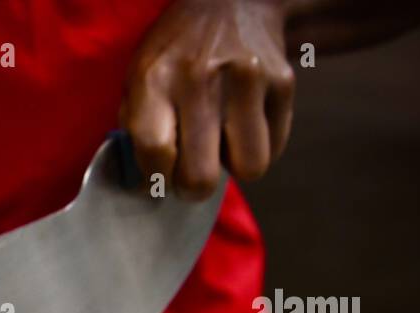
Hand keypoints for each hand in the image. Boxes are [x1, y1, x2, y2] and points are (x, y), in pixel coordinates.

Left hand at [121, 0, 294, 197]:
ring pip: (249, 168)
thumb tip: (143, 184)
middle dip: (194, 187)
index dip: (157, 179)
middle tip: (191, 173)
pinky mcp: (283, 82)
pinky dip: (258, 147)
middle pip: (201, 177)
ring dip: (233, 166)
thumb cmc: (177, 52)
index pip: (155, 153)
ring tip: (220, 145)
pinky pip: (273, 148)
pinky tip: (243, 124)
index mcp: (155, 78)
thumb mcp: (140, 76)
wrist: (236, 0)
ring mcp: (247, 79)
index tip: (160, 177)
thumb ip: (136, 127)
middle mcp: (200, 78)